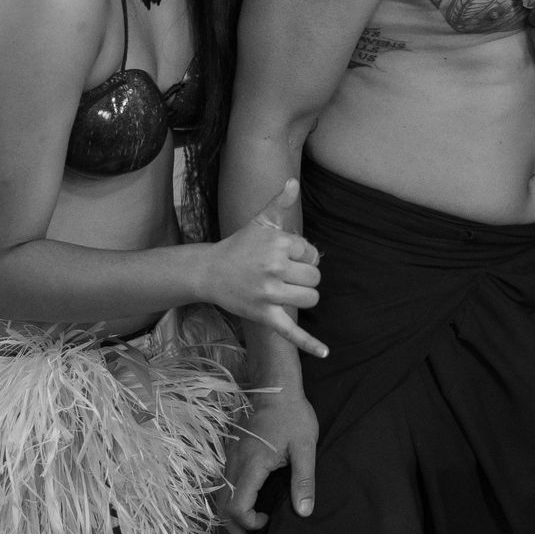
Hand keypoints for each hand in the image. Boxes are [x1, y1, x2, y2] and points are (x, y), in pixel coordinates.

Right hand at [206, 178, 327, 355]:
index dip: (303, 257)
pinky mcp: (265, 316)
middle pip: (315, 278)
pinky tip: (325, 352)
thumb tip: (293, 181)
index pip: (311, 254)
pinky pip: (292, 332)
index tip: (285, 257)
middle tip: (286, 275)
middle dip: (305, 277)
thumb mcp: (260, 222)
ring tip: (288, 291)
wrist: (209, 271)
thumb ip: (279, 203)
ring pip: (310, 298)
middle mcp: (274, 268)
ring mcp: (269, 294)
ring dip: (305, 296)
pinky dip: (309, 343)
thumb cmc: (239, 246)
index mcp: (277, 244)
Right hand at [220, 393, 318, 533]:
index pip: (237, 507)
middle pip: (222, 506)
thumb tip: (303, 511)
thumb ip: (303, 481)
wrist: (276, 385)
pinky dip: (232, 498)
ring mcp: (230, 456)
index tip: (268, 520)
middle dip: (235, 527)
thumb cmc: (292, 414)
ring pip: (221, 495)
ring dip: (232, 514)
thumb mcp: (304, 447)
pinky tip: (249, 500)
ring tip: (251, 523)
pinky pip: (225, 482)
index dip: (249, 522)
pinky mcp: (232, 451)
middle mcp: (234, 463)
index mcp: (251, 465)